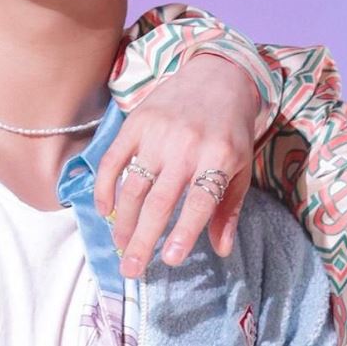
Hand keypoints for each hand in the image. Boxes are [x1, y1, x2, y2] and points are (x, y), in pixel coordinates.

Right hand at [95, 53, 260, 277]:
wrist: (217, 76)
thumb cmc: (231, 130)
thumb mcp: (240, 166)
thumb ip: (228, 208)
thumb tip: (221, 250)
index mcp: (219, 156)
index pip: (200, 200)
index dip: (184, 231)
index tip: (170, 259)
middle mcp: (187, 145)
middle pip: (160, 200)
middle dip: (143, 239)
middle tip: (132, 269)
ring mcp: (158, 133)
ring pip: (134, 185)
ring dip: (123, 220)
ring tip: (120, 246)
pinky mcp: (137, 122)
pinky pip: (114, 159)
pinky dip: (105, 187)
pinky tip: (105, 210)